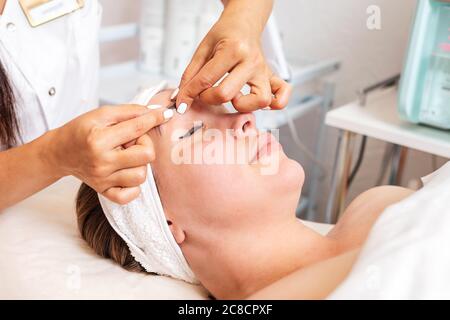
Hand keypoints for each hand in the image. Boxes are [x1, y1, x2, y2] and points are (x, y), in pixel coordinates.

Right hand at [48, 105, 172, 203]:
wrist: (60, 152)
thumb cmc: (80, 131)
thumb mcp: (101, 114)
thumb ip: (129, 112)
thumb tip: (154, 111)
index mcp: (99, 140)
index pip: (137, 128)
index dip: (154, 119)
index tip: (165, 114)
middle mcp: (101, 162)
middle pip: (146, 155)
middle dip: (145, 144)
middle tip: (131, 141)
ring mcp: (103, 180)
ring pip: (141, 175)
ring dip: (140, 164)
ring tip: (127, 156)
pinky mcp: (104, 191)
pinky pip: (131, 195)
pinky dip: (134, 185)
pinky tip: (127, 172)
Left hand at [176, 12, 291, 112]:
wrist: (244, 23)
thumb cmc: (226, 34)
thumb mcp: (203, 48)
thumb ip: (191, 74)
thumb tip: (182, 98)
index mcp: (233, 50)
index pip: (206, 80)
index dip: (189, 93)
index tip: (182, 101)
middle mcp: (251, 61)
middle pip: (228, 93)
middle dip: (209, 98)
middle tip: (205, 93)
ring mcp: (263, 71)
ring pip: (259, 100)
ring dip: (242, 105)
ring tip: (233, 97)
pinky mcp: (270, 77)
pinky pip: (282, 94)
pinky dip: (276, 103)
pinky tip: (260, 104)